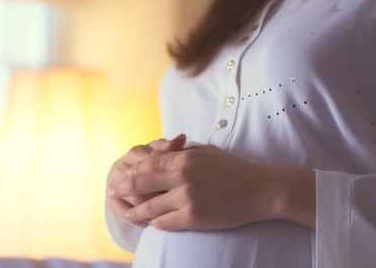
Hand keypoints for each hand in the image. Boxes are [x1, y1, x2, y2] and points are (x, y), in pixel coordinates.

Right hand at [106, 134, 185, 227]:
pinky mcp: (110, 196)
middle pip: (137, 177)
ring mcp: (114, 179)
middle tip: (172, 201)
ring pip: (129, 194)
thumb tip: (181, 138)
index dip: (163, 169)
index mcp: (136, 152)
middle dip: (155, 191)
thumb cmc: (156, 168)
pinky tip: (147, 224)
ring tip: (162, 215)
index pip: (148, 158)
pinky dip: (133, 218)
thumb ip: (171, 149)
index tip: (179, 179)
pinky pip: (119, 208)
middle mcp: (122, 163)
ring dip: (146, 206)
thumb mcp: (163, 157)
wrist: (135, 183)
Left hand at [108, 144, 316, 230]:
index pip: (147, 164)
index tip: (123, 176)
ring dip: (135, 211)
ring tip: (127, 213)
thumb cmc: (235, 170)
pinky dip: (155, 224)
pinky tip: (152, 224)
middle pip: (141, 183)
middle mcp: (181, 176)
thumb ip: (183, 153)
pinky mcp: (194, 217)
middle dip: (124, 189)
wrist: (261, 190)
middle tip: (113, 193)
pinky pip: (165, 223)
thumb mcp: (207, 152)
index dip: (132, 171)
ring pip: (149, 207)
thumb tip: (162, 152)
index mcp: (183, 158)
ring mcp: (186, 197)